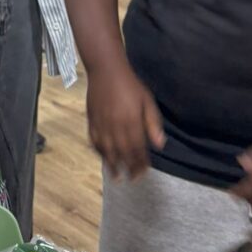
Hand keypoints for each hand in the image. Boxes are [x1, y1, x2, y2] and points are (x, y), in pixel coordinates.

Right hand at [87, 64, 164, 179]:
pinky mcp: (92, 121)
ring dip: (113, 165)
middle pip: (123, 152)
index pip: (138, 148)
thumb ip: (153, 123)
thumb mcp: (148, 101)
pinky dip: (99, 152)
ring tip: (117, 177)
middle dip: (129, 167)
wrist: (106, 71)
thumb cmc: (131, 85)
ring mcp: (102, 124)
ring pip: (108, 150)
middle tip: (133, 180)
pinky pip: (95, 141)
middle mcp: (116, 126)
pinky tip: (103, 158)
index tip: (144, 173)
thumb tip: (160, 145)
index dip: (141, 162)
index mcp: (132, 121)